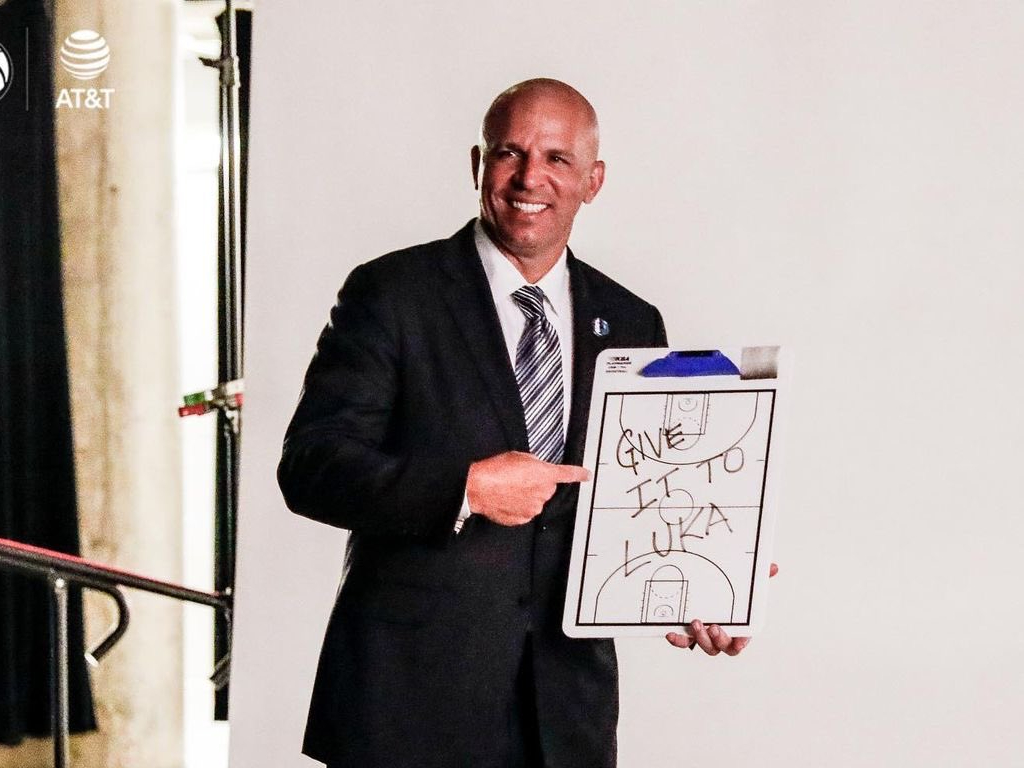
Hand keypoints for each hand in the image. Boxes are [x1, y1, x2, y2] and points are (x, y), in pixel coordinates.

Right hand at [466, 451, 590, 525]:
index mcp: (545, 475)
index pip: (568, 474)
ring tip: (509, 488)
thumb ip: (534, 464)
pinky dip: (518, 506)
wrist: (478, 487)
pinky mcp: (522, 519)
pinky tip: (506, 498)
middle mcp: (543, 493)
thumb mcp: (519, 457)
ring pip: (536, 501)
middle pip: (548, 488)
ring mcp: (533, 508)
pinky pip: (525, 511)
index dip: (579, 474)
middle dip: (538, 484)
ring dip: (527, 495)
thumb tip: (536, 469)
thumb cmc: (496, 470)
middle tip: (519, 478)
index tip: (586, 475)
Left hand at [666, 563, 778, 653]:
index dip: (741, 643)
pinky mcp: (690, 633)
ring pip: (706, 646)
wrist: (708, 591)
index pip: (741, 642)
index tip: (740, 641)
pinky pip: (684, 641)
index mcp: (738, 628)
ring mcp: (706, 636)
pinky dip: (678, 640)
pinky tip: (670, 633)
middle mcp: (722, 635)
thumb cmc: (731, 594)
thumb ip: (758, 577)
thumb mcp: (745, 584)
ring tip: (696, 623)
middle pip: (723, 647)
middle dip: (719, 640)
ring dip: (701, 638)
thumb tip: (773, 567)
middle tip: (715, 627)